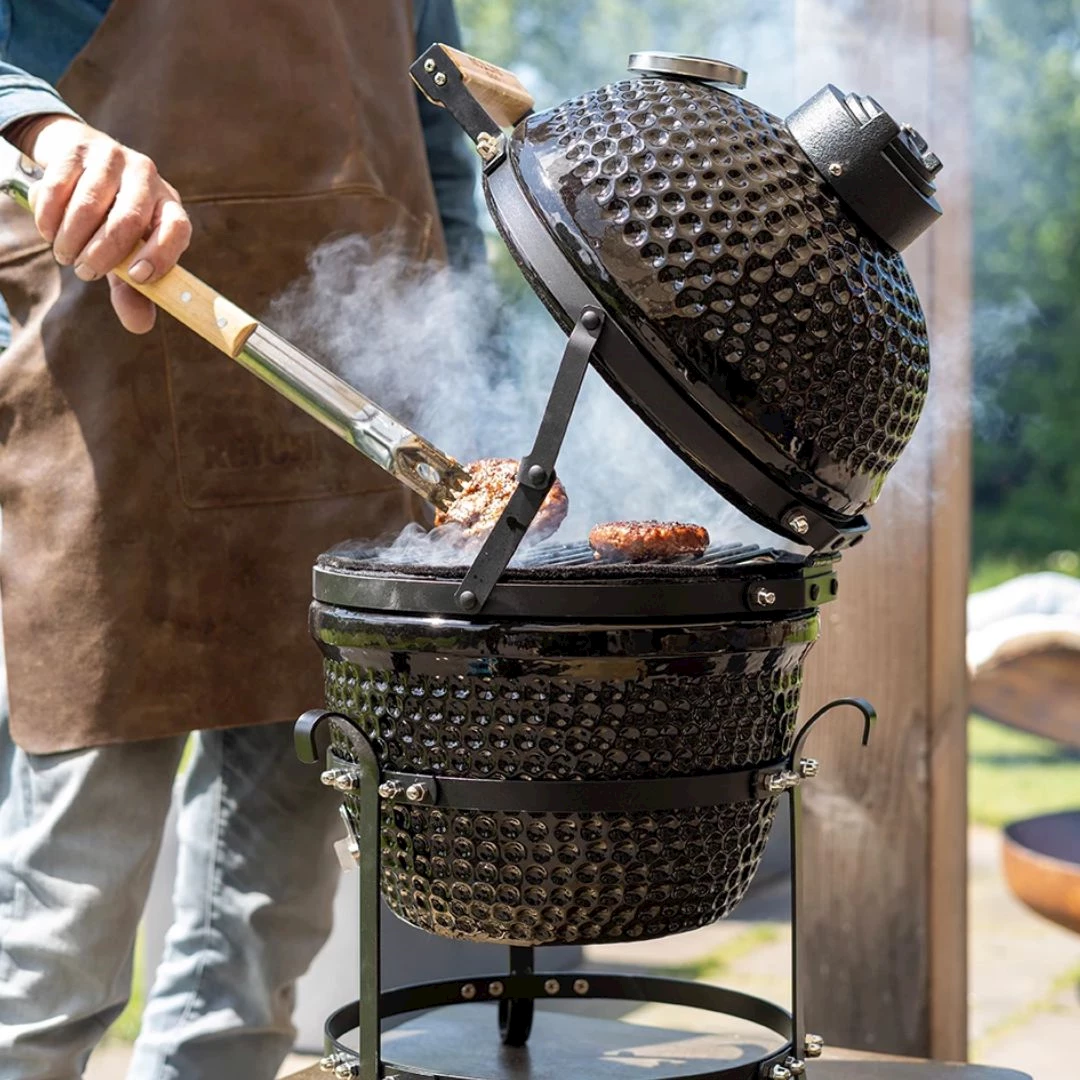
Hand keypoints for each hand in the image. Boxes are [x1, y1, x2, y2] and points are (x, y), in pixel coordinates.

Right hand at [14, 115, 191, 333]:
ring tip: (64, 254)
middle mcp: (147, 177)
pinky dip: (50, 217)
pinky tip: (48, 231)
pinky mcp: (77, 148)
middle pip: (128, 220)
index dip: (160, 255)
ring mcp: (113, 158)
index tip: (137, 278)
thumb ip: (134, 291)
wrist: (78, 163)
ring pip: (90, 205)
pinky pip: (59, 187)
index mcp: (169, 206)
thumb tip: (141, 326)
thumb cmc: (110, 221)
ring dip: (72, 239)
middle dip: (101, 254)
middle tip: (83, 271)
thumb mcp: (125, 255)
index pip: (178, 228)